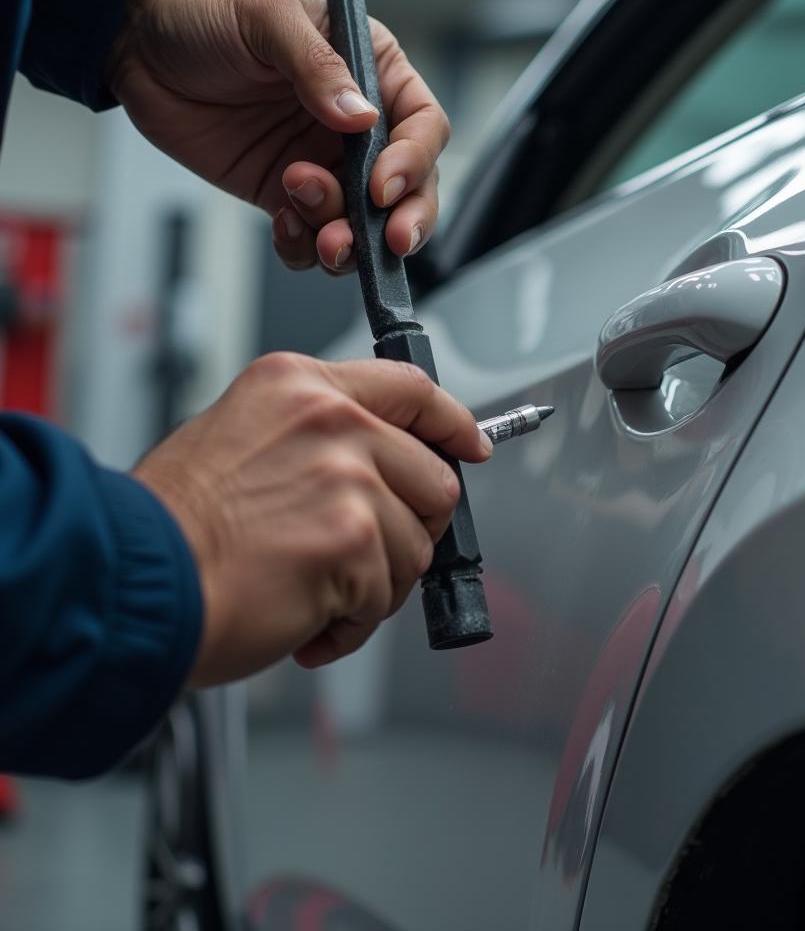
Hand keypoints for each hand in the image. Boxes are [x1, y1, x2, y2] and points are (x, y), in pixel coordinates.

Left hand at [108, 0, 448, 272]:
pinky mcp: (286, 195)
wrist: (138, 42)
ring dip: (347, 241)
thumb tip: (360, 118)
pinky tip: (280, 222)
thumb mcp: (266, 16)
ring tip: (312, 226)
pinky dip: (303, 246)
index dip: (414, 162)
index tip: (382, 188)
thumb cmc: (206, 12)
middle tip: (387, 242)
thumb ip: (316, 65)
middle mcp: (357, 128)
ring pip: (363, 226)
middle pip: (409, 189)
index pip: (422, 126)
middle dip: (401, 222)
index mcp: (373, 73)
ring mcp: (325, 166)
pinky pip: (311, 239)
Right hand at [133, 354, 491, 684]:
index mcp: (301, 387)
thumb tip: (382, 467)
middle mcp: (331, 421)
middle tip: (362, 557)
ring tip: (315, 592)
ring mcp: (346, 478)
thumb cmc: (170, 526)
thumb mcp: (240, 437)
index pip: (411, 390)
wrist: (127, 580)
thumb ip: (317, 440)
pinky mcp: (351, 540)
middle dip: (410, 529)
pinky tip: (305, 618)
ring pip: (416, 546)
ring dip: (374, 585)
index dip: (453, 424)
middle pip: (435, 478)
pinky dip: (351, 623)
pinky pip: (387, 595)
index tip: (472, 446)